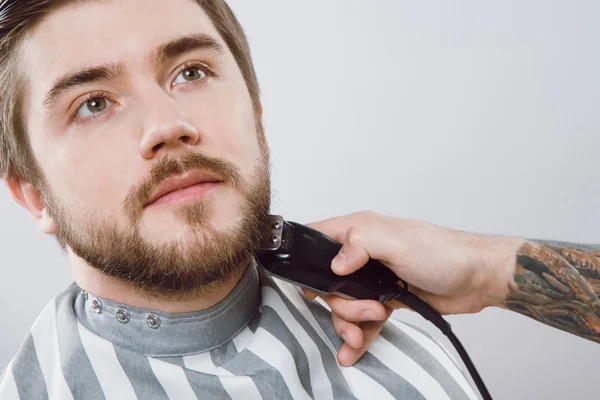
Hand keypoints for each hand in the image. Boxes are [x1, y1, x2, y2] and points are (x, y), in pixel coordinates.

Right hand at [303, 210, 520, 364]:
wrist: (477, 279)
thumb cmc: (443, 252)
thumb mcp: (398, 241)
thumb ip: (360, 243)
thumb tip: (335, 265)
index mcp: (360, 231)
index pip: (319, 237)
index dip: (306, 260)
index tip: (309, 285)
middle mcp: (363, 254)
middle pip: (329, 283)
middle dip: (340, 304)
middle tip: (366, 310)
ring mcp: (374, 278)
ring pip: (343, 304)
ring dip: (349, 323)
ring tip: (364, 333)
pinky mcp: (386, 298)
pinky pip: (363, 319)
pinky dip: (357, 335)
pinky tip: (353, 351)